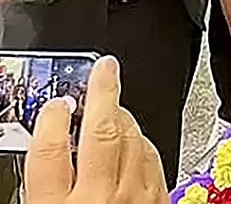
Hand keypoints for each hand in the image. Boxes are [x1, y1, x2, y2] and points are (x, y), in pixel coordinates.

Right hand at [25, 56, 168, 203]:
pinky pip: (154, 160)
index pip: (50, 149)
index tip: (56, 102)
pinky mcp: (160, 201)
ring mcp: (135, 199)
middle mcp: (99, 199)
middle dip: (104, 92)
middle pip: (102, 131)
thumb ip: (43, 186)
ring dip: (124, 117)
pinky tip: (136, 138)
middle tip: (105, 67)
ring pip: (134, 140)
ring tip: (115, 104)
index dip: (52, 119)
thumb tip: (46, 147)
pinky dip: (143, 143)